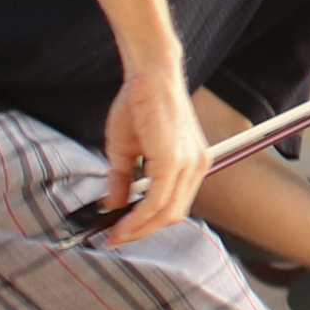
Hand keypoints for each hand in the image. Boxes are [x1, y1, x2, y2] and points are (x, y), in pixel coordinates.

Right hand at [99, 65, 210, 244]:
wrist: (148, 72)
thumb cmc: (138, 103)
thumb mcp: (125, 148)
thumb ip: (123, 179)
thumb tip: (113, 206)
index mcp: (191, 163)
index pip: (173, 205)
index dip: (148, 223)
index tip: (122, 231)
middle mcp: (196, 166)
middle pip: (172, 214)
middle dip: (142, 230)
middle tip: (116, 236)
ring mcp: (189, 163)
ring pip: (166, 212)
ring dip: (139, 228)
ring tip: (115, 233)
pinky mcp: (175, 159)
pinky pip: (158, 199)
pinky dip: (139, 216)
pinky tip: (121, 221)